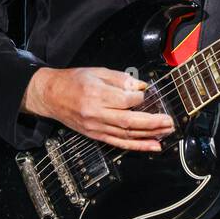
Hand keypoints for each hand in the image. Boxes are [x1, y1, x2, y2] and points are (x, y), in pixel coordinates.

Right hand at [21, 67, 174, 151]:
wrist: (50, 96)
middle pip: (129, 121)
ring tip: (166, 132)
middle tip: (169, 121)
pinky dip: (138, 146)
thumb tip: (141, 86)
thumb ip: (120, 79)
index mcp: (96, 95)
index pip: (125, 100)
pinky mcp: (96, 136)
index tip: (147, 93)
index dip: (140, 97)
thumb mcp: (97, 72)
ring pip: (127, 135)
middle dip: (153, 123)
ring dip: (149, 135)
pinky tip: (153, 146)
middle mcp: (96, 114)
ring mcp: (96, 128)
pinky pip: (120, 143)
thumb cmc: (73, 81)